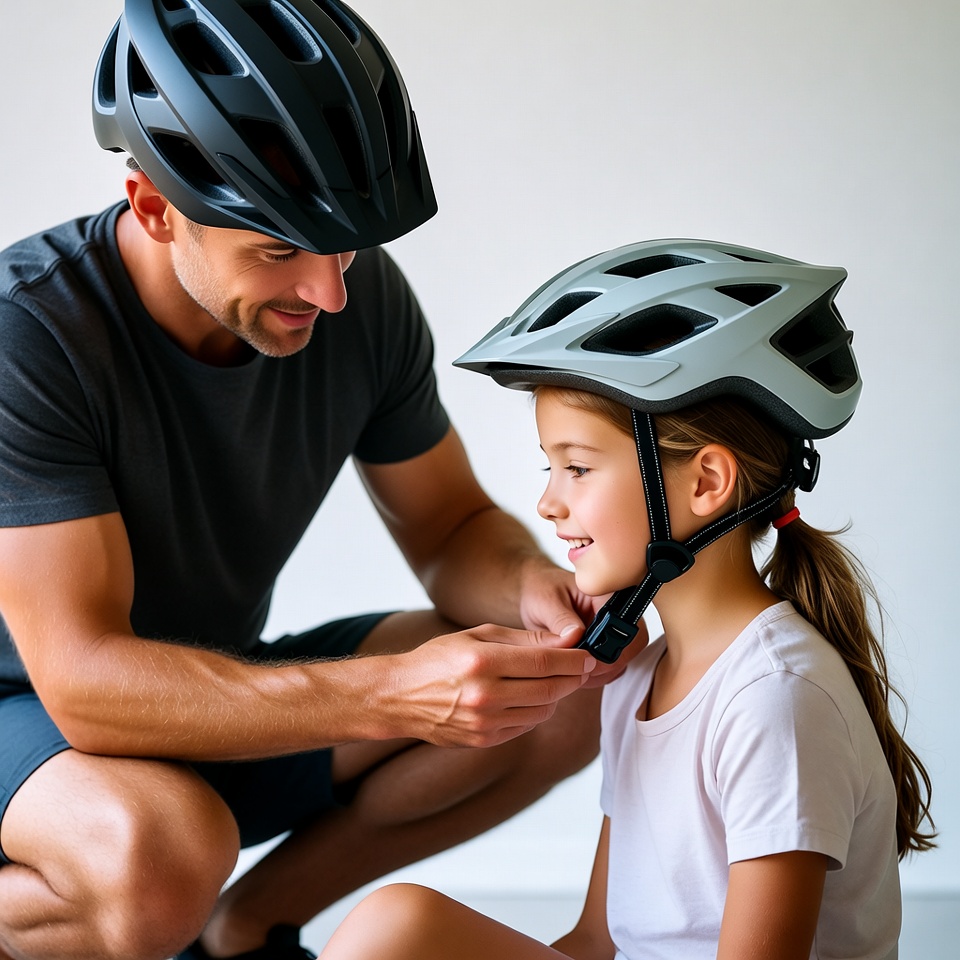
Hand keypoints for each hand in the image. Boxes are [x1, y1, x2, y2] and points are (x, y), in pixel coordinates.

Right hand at [392, 624, 596, 747]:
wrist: (400, 696)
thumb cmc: (440, 658)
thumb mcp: (478, 636)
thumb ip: (524, 640)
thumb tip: (566, 641)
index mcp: (483, 662)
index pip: (545, 663)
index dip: (575, 660)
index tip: (590, 655)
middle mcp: (485, 696)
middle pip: (550, 689)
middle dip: (573, 677)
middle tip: (582, 667)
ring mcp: (485, 723)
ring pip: (542, 711)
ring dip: (555, 695)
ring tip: (553, 680)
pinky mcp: (484, 741)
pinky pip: (525, 726)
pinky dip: (535, 711)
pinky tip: (528, 697)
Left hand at [516, 557, 647, 687]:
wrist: (532, 593)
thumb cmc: (540, 590)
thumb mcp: (546, 601)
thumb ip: (561, 620)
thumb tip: (575, 637)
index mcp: (606, 595)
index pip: (624, 625)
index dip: (609, 647)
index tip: (585, 659)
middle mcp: (616, 614)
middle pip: (628, 648)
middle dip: (603, 664)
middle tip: (576, 668)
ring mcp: (612, 632)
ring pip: (620, 663)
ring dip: (597, 672)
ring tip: (570, 668)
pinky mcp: (604, 647)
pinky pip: (608, 669)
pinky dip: (592, 674)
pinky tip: (573, 669)